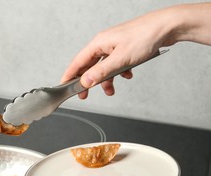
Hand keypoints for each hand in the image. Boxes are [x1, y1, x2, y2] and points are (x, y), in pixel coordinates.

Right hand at [61, 3, 210, 98]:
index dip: (70, 75)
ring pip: (103, 67)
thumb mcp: (120, 59)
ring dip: (106, 80)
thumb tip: (85, 81)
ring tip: (111, 90)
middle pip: (89, 66)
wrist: (166, 27)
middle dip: (88, 81)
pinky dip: (119, 72)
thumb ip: (101, 72)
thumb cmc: (144, 37)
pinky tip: (126, 75)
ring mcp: (114, 46)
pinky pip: (115, 64)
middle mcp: (104, 43)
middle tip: (84, 95)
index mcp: (98, 43)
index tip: (64, 85)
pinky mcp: (124, 48)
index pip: (78, 62)